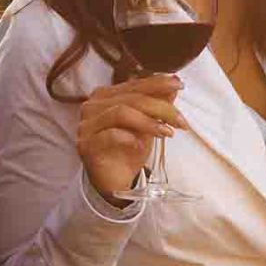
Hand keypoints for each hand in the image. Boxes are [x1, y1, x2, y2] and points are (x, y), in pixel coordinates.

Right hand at [76, 75, 187, 204]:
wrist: (115, 181)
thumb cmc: (129, 150)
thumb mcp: (148, 125)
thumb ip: (157, 105)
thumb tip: (173, 87)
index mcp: (106, 96)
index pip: (134, 85)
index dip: (157, 84)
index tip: (179, 85)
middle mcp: (92, 106)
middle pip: (131, 98)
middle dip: (160, 107)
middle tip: (180, 120)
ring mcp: (87, 125)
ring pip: (121, 112)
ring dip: (148, 121)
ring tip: (166, 132)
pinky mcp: (86, 145)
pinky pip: (109, 135)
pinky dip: (128, 137)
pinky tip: (140, 144)